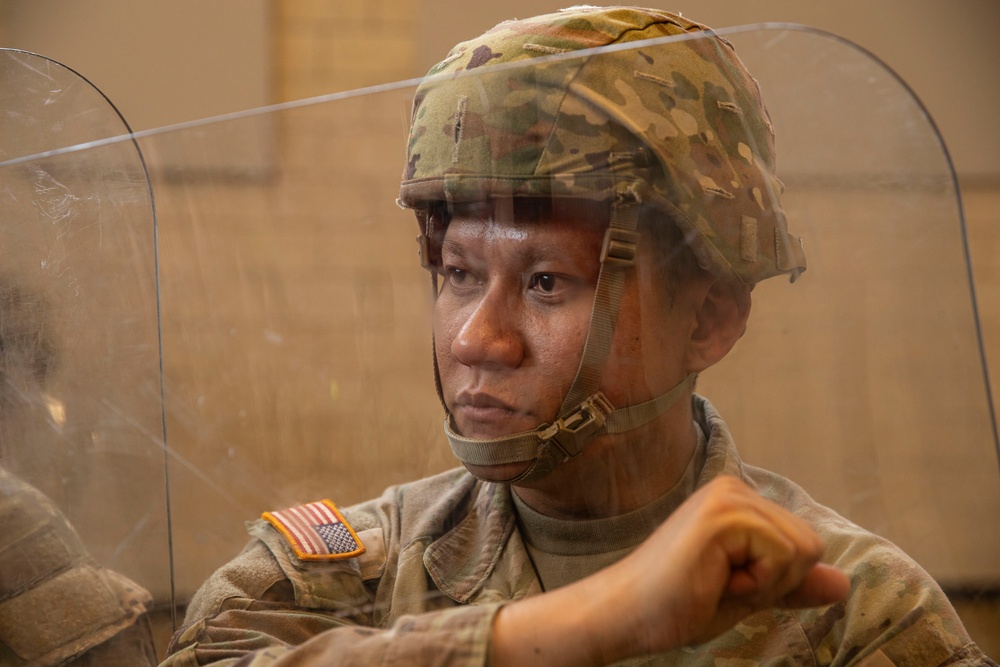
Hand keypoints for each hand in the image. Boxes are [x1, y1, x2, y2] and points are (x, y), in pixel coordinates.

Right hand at [613, 475, 850, 652]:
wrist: (627, 614)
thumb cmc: (676, 605)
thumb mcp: (749, 594)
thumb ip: (792, 584)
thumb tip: (843, 584)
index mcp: (738, 500)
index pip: (804, 543)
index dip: (777, 580)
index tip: (725, 583)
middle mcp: (735, 488)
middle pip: (811, 544)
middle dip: (776, 580)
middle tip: (720, 584)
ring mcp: (728, 497)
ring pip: (802, 550)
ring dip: (765, 583)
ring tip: (715, 581)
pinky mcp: (724, 515)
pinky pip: (783, 556)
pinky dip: (757, 583)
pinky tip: (714, 580)